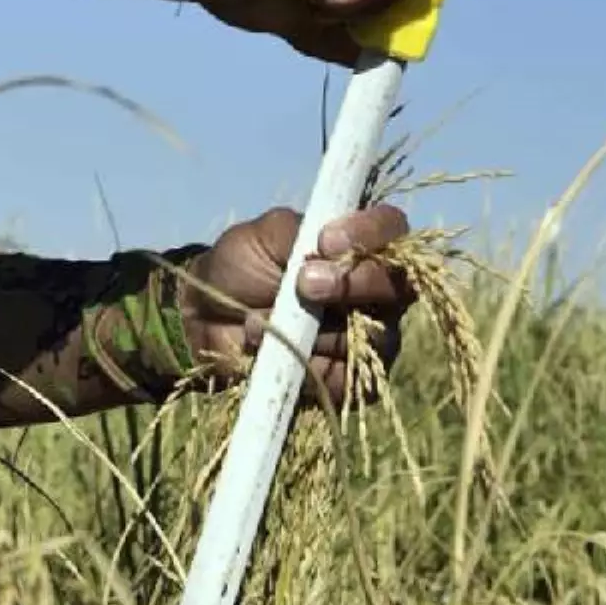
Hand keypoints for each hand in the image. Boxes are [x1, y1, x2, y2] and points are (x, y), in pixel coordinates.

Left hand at [182, 203, 414, 405]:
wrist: (208, 318)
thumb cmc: (241, 265)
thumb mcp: (262, 235)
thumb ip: (297, 232)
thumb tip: (327, 256)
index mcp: (358, 243)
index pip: (391, 227)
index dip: (370, 232)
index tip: (326, 240)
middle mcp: (374, 288)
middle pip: (397, 286)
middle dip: (352, 283)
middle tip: (305, 283)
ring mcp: (367, 336)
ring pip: (375, 336)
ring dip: (318, 330)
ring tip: (266, 322)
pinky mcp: (348, 378)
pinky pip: (350, 378)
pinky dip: (312, 365)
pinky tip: (282, 354)